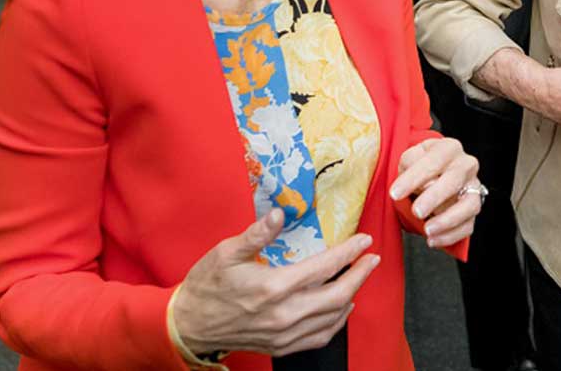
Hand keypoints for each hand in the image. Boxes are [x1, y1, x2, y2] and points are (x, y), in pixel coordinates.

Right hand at [172, 209, 378, 356]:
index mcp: (273, 287)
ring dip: (352, 296)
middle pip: (338, 295)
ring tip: (360, 277)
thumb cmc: (207, 285)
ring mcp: (283, 335)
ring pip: (333, 318)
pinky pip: (319, 337)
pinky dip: (337, 322)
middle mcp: (283, 314)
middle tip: (372, 258)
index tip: (364, 241)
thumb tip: (280, 214)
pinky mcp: (280, 347)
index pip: (324, 267)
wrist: (188, 326)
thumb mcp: (226, 252)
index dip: (349, 252)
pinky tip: (341, 308)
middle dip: (360, 275)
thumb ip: (257, 233)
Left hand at [390, 138, 480, 248]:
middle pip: (454, 181)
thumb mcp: (410, 158)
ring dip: (448, 220)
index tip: (395, 193)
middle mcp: (466, 166)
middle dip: (434, 198)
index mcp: (449, 148)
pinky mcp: (473, 209)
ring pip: (468, 206)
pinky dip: (451, 235)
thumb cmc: (420, 166)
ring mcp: (473, 188)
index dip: (413, 178)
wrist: (433, 174)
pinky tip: (433, 240)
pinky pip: (468, 225)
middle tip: (416, 211)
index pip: (433, 161)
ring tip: (427, 230)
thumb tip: (418, 182)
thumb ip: (410, 163)